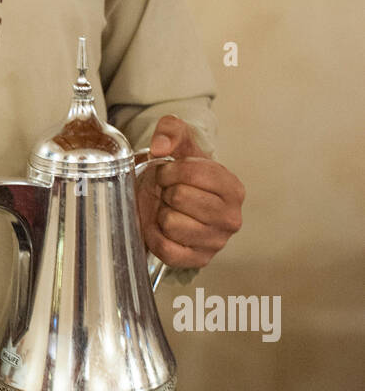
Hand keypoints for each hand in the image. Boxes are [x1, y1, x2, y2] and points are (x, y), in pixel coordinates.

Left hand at [136, 116, 244, 269]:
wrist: (174, 198)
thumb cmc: (181, 172)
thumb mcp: (179, 142)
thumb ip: (171, 130)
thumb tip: (160, 147)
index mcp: (233, 188)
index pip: (193, 173)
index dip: (170, 170)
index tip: (168, 172)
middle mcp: (232, 218)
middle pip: (180, 197)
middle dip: (166, 191)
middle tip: (169, 192)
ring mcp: (217, 242)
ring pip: (170, 223)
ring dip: (161, 213)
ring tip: (170, 209)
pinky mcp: (198, 261)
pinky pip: (165, 249)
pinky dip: (156, 236)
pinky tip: (163, 228)